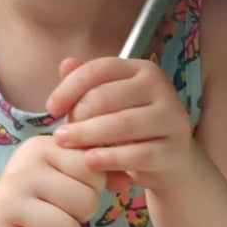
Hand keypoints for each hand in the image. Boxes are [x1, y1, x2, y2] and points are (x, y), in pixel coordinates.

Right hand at [0, 135, 105, 226]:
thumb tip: (127, 180)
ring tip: (50, 223)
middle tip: (61, 208)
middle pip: (84, 201)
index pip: (91, 169)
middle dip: (81, 211)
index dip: (93, 185)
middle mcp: (20, 170)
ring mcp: (7, 202)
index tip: (74, 184)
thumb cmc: (44, 189)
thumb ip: (99, 169)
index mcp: (39, 147)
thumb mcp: (66, 169)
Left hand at [47, 57, 197, 193]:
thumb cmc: (132, 126)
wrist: (170, 160)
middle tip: (60, 134)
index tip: (51, 109)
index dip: (69, 88)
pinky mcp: (174, 149)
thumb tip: (64, 63)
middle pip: (107, 96)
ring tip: (67, 145)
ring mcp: (171, 117)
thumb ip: (87, 83)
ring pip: (122, 124)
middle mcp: (160, 87)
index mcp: (142, 69)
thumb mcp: (110, 101)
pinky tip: (89, 162)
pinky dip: (110, 158)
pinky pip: (137, 154)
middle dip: (77, 116)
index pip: (99, 69)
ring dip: (88, 136)